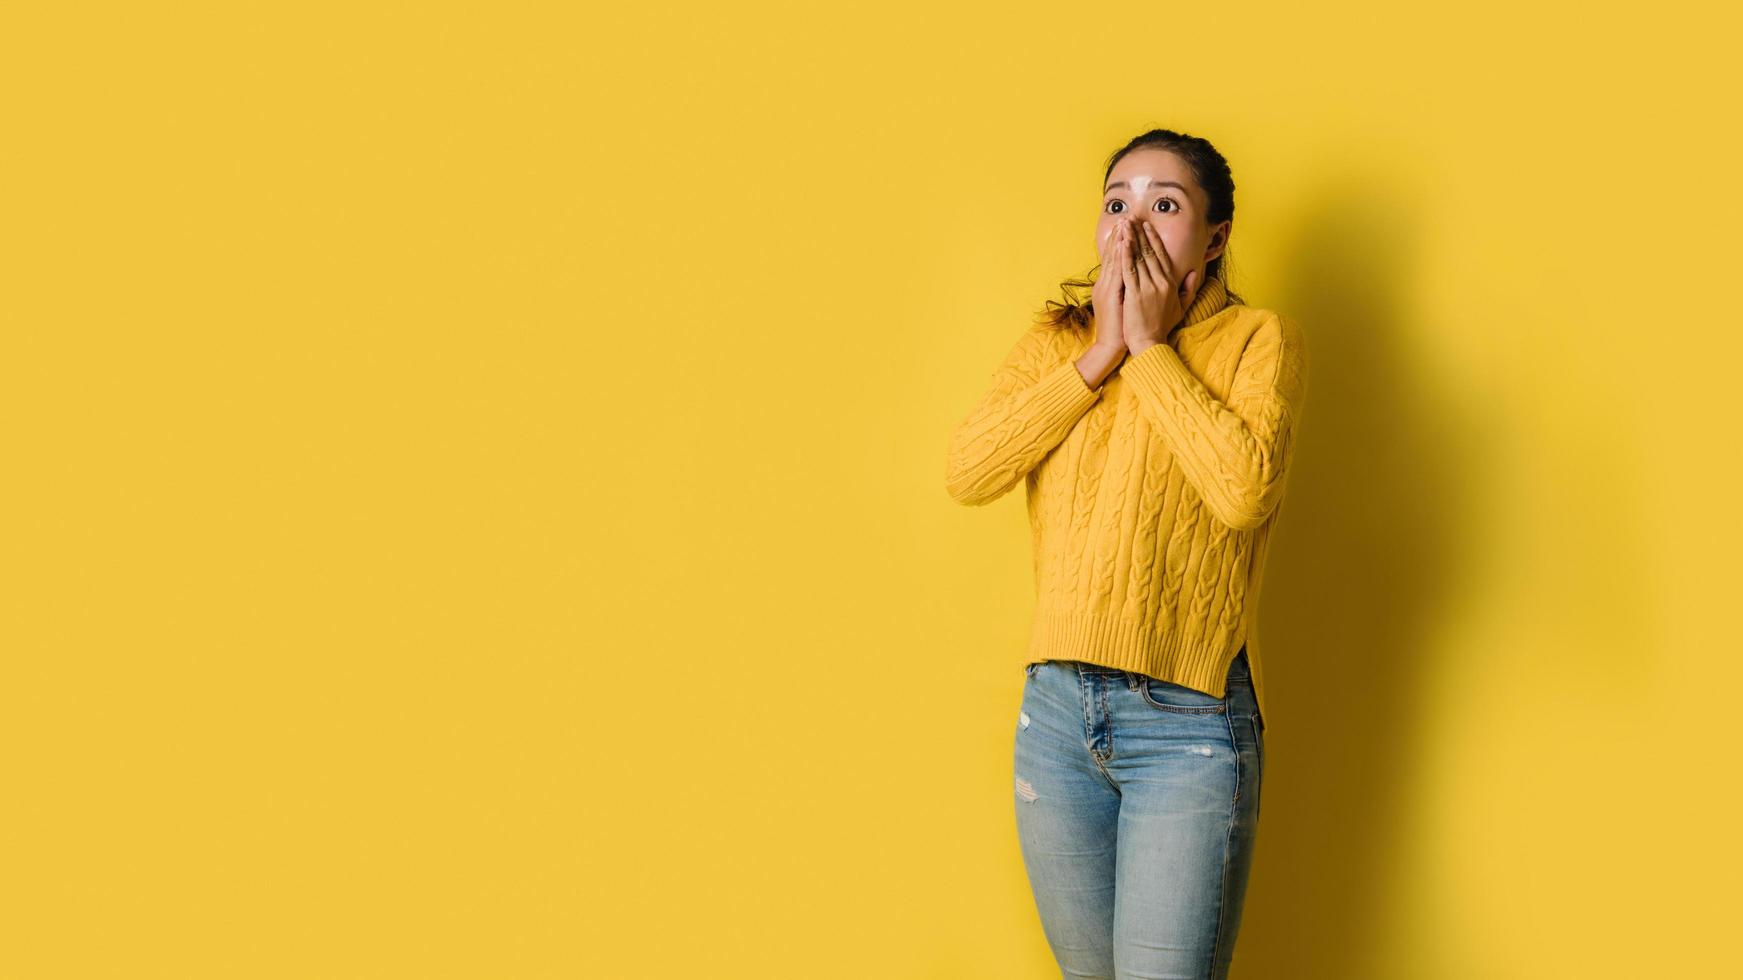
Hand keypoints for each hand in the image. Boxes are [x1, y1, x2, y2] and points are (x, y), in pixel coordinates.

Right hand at [1089, 224, 1128, 353]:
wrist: (1110, 347)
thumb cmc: (1121, 329)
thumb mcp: (1123, 306)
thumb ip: (1128, 291)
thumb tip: (1135, 280)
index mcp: (1110, 285)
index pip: (1117, 259)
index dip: (1123, 241)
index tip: (1130, 226)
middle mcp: (1106, 283)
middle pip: (1114, 254)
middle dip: (1121, 235)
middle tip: (1127, 216)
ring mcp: (1106, 287)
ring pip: (1114, 259)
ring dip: (1120, 239)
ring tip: (1125, 223)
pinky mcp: (1110, 294)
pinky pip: (1116, 271)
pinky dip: (1119, 256)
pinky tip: (1124, 243)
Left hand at [1119, 220, 1201, 354]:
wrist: (1149, 343)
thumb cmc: (1162, 327)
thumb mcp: (1180, 307)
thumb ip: (1188, 289)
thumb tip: (1193, 272)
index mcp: (1169, 283)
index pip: (1161, 255)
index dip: (1153, 239)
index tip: (1146, 226)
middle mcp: (1160, 282)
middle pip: (1149, 252)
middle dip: (1140, 233)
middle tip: (1132, 217)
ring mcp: (1148, 287)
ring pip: (1139, 257)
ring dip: (1131, 238)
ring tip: (1125, 223)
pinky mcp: (1135, 294)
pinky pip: (1129, 270)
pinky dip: (1126, 254)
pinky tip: (1121, 241)